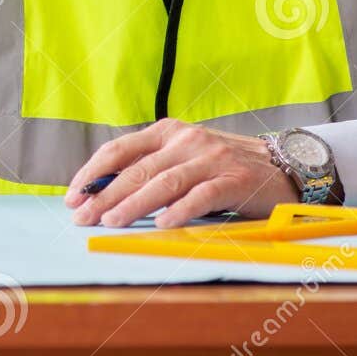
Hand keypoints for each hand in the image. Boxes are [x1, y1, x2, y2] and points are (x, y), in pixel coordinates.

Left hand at [64, 118, 298, 227]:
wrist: (283, 167)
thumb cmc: (224, 167)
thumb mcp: (184, 158)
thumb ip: (151, 168)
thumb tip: (103, 196)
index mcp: (168, 131)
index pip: (119, 150)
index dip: (92, 173)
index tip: (72, 196)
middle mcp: (186, 139)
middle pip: (137, 169)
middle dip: (105, 196)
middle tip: (83, 218)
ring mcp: (211, 157)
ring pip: (164, 182)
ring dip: (134, 204)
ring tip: (112, 222)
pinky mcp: (235, 178)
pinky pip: (202, 195)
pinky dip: (180, 210)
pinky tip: (163, 224)